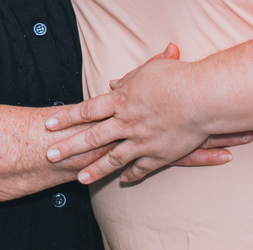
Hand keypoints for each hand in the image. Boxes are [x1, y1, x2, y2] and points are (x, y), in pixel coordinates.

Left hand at [45, 49, 227, 184]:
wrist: (203, 98)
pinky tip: (122, 180)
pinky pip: (141, 168)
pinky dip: (130, 174)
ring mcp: (142, 140)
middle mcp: (127, 122)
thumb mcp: (147, 71)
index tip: (49, 124)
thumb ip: (128, 79)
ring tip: (79, 178)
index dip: (67, 117)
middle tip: (51, 155)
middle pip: (91, 136)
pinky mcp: (159, 154)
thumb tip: (113, 82)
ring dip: (94, 169)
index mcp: (121, 100)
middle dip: (69, 147)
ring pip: (112, 158)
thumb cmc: (177, 78)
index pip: (86, 110)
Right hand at [122, 43, 252, 168]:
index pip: (189, 93)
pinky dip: (208, 158)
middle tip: (252, 112)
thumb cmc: (109, 110)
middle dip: (226, 115)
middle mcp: (161, 121)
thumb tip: (173, 47)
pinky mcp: (161, 158)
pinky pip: (188, 159)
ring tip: (250, 134)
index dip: (214, 92)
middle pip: (200, 116)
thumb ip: (150, 67)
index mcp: (153, 101)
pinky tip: (227, 157)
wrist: (91, 142)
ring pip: (199, 139)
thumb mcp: (127, 86)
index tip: (237, 87)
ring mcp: (164, 141)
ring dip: (225, 137)